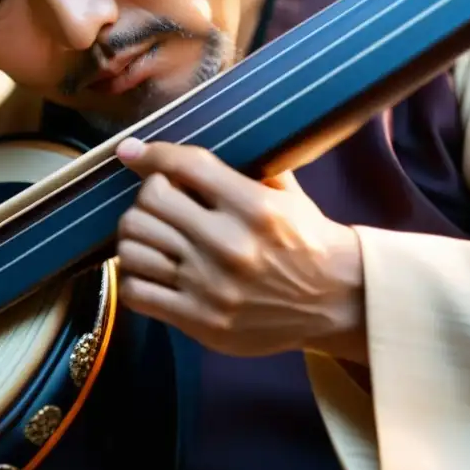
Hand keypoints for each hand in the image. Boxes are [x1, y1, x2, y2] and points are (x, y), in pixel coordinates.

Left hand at [114, 138, 367, 360]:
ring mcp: (211, 287)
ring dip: (134, 237)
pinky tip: (149, 270)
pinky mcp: (200, 321)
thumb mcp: (286, 194)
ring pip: (133, 246)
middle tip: (157, 204)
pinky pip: (136, 291)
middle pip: (150, 203)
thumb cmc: (307, 241)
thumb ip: (238, 169)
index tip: (131, 151)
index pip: (184, 167)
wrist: (337, 301)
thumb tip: (175, 149)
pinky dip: (132, 277)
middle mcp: (229, 245)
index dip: (150, 154)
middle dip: (147, 198)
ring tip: (149, 237)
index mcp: (253, 207)